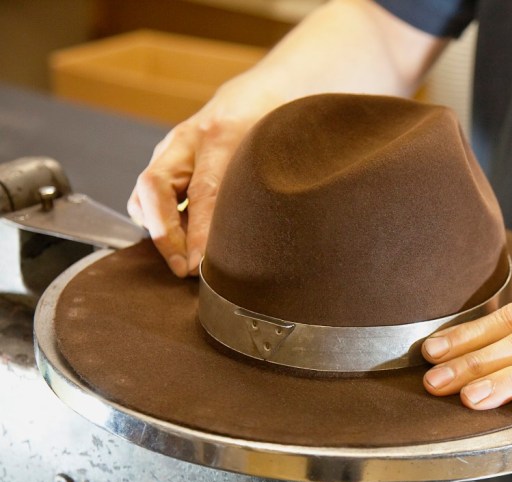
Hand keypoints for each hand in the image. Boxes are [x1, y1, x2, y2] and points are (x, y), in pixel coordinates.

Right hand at [127, 76, 283, 276]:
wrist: (256, 96)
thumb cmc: (271, 126)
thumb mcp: (280, 151)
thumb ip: (272, 186)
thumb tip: (269, 239)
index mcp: (221, 134)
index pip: (204, 190)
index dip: (200, 231)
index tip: (200, 264)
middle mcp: (187, 140)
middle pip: (155, 187)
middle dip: (164, 234)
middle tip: (184, 269)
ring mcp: (171, 150)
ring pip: (145, 193)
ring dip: (158, 231)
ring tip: (183, 261)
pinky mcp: (166, 162)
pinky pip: (148, 197)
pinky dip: (159, 223)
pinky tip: (182, 243)